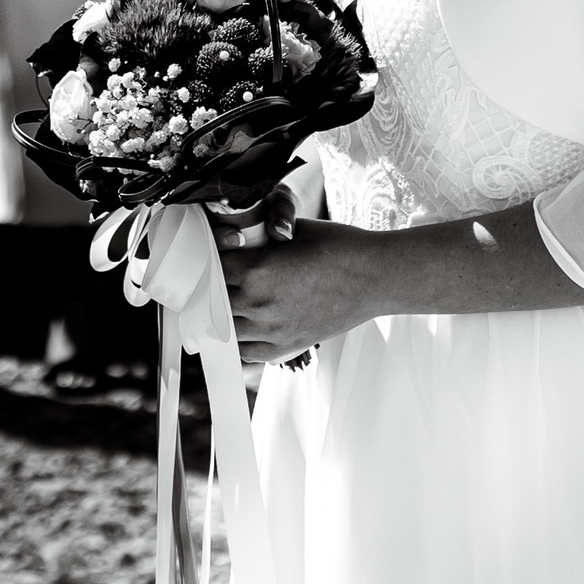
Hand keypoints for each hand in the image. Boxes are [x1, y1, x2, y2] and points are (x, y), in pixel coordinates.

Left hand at [221, 210, 392, 362]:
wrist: (374, 277)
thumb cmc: (336, 246)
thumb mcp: (289, 232)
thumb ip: (254, 240)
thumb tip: (228, 241)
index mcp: (256, 269)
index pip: (211, 268)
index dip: (209, 261)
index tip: (209, 258)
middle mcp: (259, 302)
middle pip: (213, 300)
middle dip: (212, 288)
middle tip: (213, 280)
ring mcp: (272, 329)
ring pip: (226, 329)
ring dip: (224, 315)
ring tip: (229, 302)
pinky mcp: (287, 346)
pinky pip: (247, 352)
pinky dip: (240, 340)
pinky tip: (245, 325)